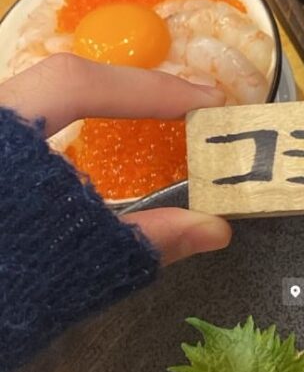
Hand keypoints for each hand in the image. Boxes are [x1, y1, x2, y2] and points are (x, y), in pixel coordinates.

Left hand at [0, 53, 231, 263]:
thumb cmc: (8, 286)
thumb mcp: (75, 267)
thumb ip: (145, 240)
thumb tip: (215, 229)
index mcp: (3, 140)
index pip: (75, 86)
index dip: (144, 88)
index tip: (200, 101)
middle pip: (58, 86)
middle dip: (125, 94)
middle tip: (184, 106)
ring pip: (35, 108)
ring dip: (93, 115)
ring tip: (146, 128)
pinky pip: (21, 139)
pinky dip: (61, 145)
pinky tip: (86, 168)